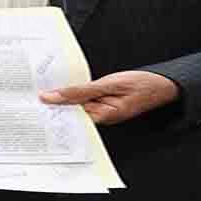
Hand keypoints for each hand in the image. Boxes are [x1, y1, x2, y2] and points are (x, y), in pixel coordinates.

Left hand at [40, 70, 179, 124]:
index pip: (70, 115)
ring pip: (77, 103)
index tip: (34, 99)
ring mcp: (103, 110)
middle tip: (35, 92)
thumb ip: (80, 91)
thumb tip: (53, 96)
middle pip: (72, 111)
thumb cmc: (143, 84)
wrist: (165, 83)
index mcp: (103, 117)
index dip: (53, 107)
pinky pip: (85, 98)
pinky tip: (66, 83)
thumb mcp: (109, 84)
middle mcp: (101, 117)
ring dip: (65, 94)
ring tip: (46, 85)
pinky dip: (76, 91)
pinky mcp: (105, 102)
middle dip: (55, 101)